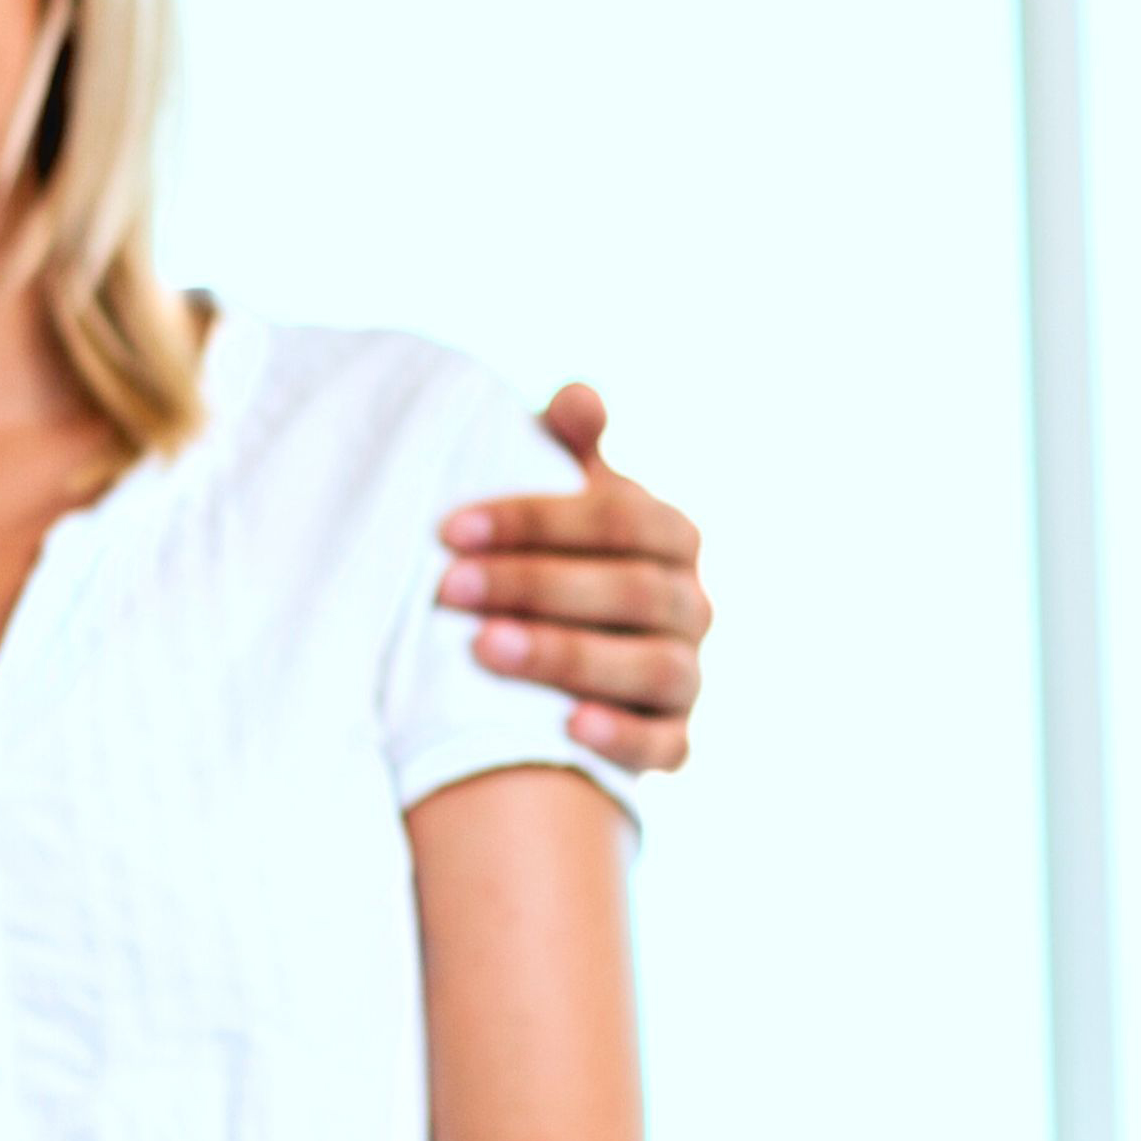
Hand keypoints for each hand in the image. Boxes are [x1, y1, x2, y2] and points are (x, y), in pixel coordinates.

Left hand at [438, 384, 708, 775]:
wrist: (560, 660)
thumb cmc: (554, 556)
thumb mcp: (560, 496)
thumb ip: (568, 445)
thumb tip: (577, 397)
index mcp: (672, 535)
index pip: (619, 518)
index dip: (537, 519)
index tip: (451, 528)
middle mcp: (694, 602)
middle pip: (633, 590)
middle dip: (535, 585)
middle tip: (447, 588)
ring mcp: (689, 674)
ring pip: (652, 666)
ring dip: (567, 656)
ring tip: (484, 648)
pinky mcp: (674, 736)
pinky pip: (667, 743)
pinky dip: (623, 735)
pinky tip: (566, 725)